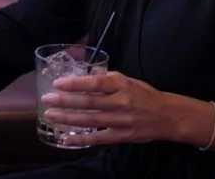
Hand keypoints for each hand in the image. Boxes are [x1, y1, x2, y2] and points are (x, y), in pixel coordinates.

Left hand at [41, 71, 177, 147]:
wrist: (167, 116)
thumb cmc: (144, 95)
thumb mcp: (127, 80)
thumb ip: (106, 79)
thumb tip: (84, 75)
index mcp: (121, 85)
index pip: (95, 83)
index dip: (75, 83)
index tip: (58, 83)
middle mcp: (120, 102)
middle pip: (89, 102)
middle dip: (65, 101)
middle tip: (46, 99)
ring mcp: (120, 121)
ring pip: (90, 120)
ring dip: (68, 118)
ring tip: (50, 115)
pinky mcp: (121, 136)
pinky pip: (98, 139)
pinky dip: (81, 140)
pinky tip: (66, 139)